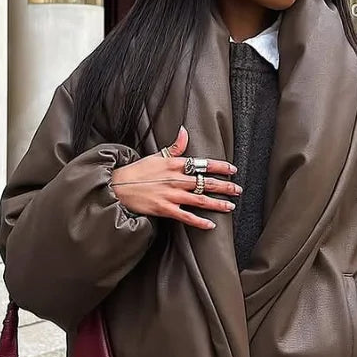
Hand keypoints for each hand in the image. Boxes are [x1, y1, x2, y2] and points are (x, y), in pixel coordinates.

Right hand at [111, 126, 241, 230]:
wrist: (118, 186)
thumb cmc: (137, 171)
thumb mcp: (156, 155)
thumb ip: (174, 147)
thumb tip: (184, 131)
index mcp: (175, 164)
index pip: (203, 163)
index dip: (220, 167)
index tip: (232, 170)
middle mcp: (176, 179)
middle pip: (206, 182)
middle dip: (225, 186)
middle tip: (238, 189)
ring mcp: (171, 195)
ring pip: (200, 200)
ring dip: (218, 203)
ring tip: (231, 206)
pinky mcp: (165, 209)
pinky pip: (186, 217)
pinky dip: (199, 222)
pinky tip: (211, 225)